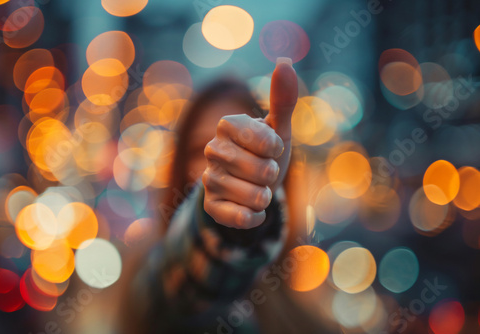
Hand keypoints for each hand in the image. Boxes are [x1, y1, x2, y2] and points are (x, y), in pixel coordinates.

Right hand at [202, 58, 297, 228]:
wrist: (251, 185)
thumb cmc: (266, 152)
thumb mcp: (278, 128)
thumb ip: (282, 98)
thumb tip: (284, 61)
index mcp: (227, 126)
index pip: (267, 142)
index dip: (276, 149)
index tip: (271, 147)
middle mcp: (212, 150)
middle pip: (263, 171)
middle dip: (272, 175)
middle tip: (264, 171)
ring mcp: (208, 180)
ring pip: (256, 196)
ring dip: (266, 196)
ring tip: (257, 188)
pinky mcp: (210, 206)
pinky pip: (242, 219)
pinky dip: (255, 216)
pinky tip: (251, 208)